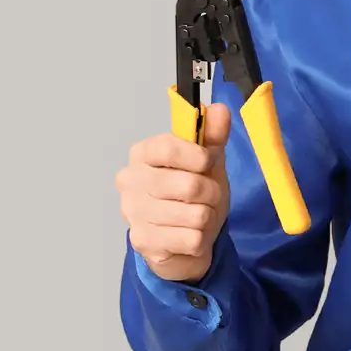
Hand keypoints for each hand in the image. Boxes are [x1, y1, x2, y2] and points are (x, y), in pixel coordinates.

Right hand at [117, 104, 231, 281]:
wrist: (182, 241)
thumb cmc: (191, 197)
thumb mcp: (206, 163)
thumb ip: (212, 136)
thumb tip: (220, 110)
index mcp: (142, 154)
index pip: (169, 147)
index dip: (199, 156)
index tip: (208, 162)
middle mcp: (130, 181)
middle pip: (189, 185)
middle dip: (211, 193)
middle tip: (208, 196)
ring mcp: (133, 213)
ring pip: (194, 214)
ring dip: (207, 217)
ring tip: (198, 216)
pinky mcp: (143, 241)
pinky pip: (191, 238)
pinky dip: (200, 239)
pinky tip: (189, 236)